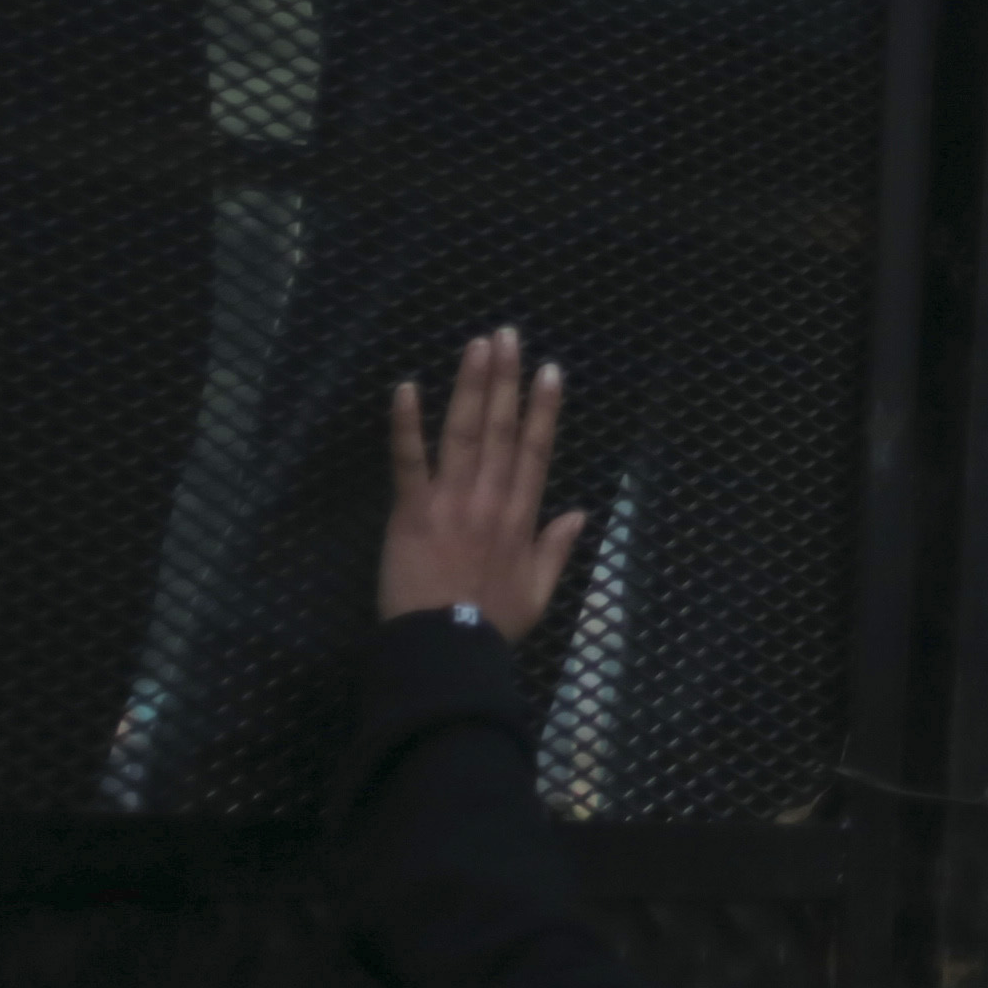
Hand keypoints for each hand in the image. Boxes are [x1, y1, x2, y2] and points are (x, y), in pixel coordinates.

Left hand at [379, 327, 588, 635]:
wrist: (445, 651)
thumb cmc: (490, 626)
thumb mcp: (538, 594)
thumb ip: (557, 550)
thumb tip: (581, 513)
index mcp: (521, 518)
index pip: (536, 451)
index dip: (544, 409)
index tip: (550, 370)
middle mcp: (491, 499)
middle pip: (502, 429)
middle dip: (506, 380)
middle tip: (507, 336)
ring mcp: (451, 501)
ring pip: (465, 432)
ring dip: (472, 386)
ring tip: (477, 345)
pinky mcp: (411, 511)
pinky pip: (409, 461)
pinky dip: (407, 423)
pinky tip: (407, 388)